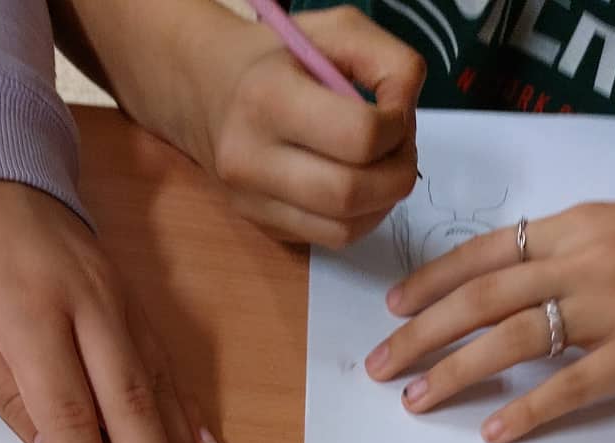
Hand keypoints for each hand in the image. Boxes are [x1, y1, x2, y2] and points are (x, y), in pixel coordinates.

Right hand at [186, 4, 423, 247]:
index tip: (396, 113)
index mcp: (268, 98)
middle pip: (351, 193)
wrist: (206, 91)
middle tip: (400, 149)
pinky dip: (361, 218)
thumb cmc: (277, 56)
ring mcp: (253, 202)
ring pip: (345, 228)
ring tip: (383, 168)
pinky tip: (361, 188)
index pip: (358, 136)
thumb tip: (408, 114)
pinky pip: (331, 239)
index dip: (397, 129)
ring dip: (383, 202)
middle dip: (397, 174)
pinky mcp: (264, 227)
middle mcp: (252, 159)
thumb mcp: (335, 31)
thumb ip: (388, 61)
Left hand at [366, 167, 614, 442]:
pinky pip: (571, 385)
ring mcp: (614, 305)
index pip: (486, 251)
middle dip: (419, 335)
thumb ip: (581, 252)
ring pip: (510, 339)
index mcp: (582, 223)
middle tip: (376, 366)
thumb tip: (533, 283)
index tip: (394, 308)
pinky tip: (494, 432)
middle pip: (479, 298)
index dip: (432, 281)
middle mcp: (585, 258)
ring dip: (454, 373)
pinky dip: (527, 410)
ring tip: (414, 400)